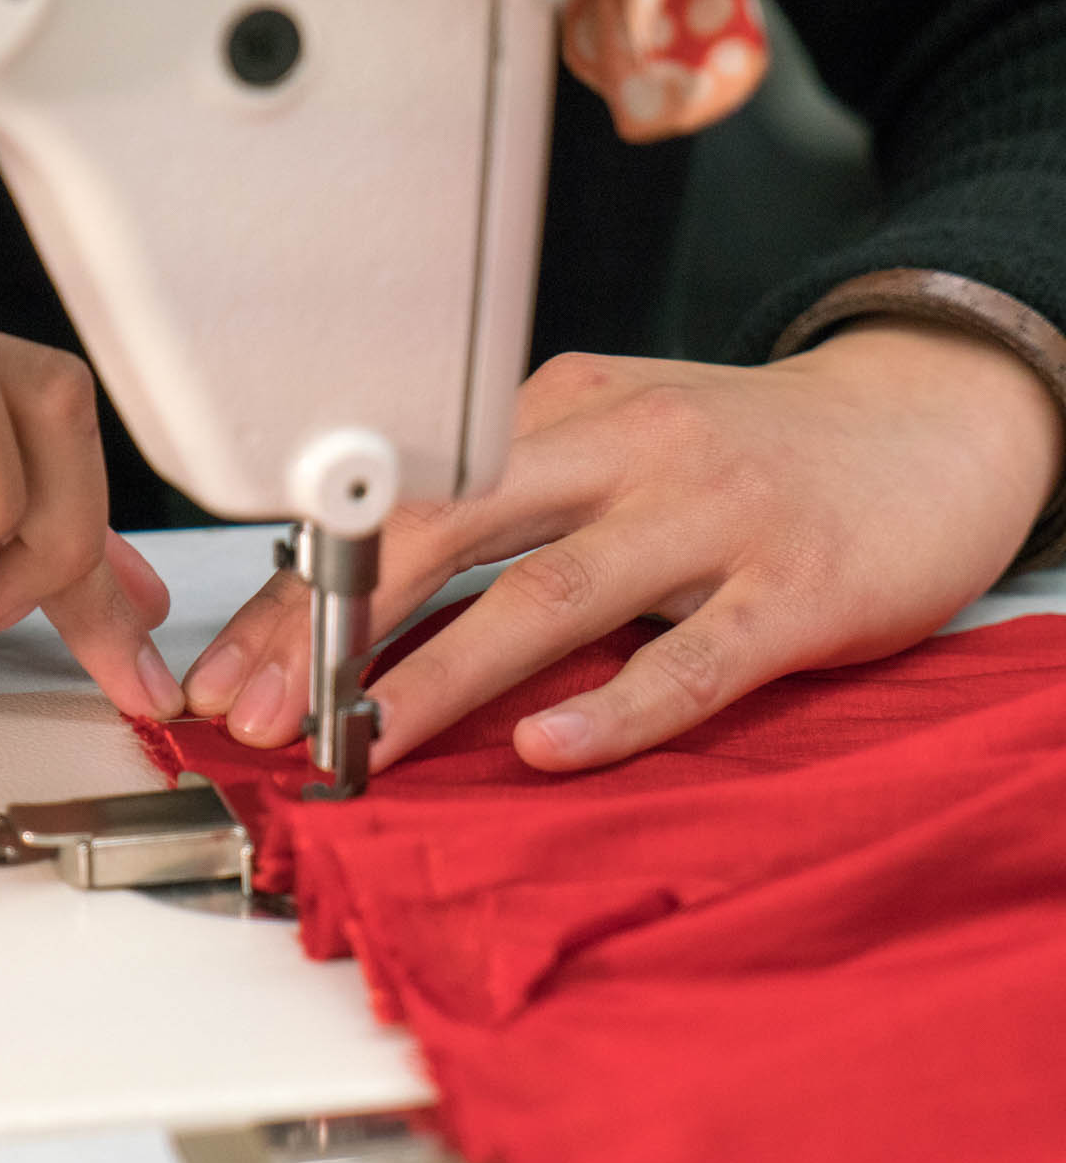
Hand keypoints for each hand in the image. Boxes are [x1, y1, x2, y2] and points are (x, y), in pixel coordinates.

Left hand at [183, 319, 1065, 769]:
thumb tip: (360, 578)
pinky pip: (690, 657)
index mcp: (555, 413)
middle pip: (442, 533)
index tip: (233, 667)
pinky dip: (614, 708)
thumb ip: (505, 495)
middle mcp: (619, 450)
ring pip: (549, 595)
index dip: (302, 590)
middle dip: (333, 630)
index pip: (399, 503)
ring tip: (362, 739)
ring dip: (440, 675)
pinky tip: (546, 749)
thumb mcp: (611, 435)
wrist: (930, 417)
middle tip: (258, 711)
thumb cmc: (746, 446)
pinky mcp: (793, 587)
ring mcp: (706, 515)